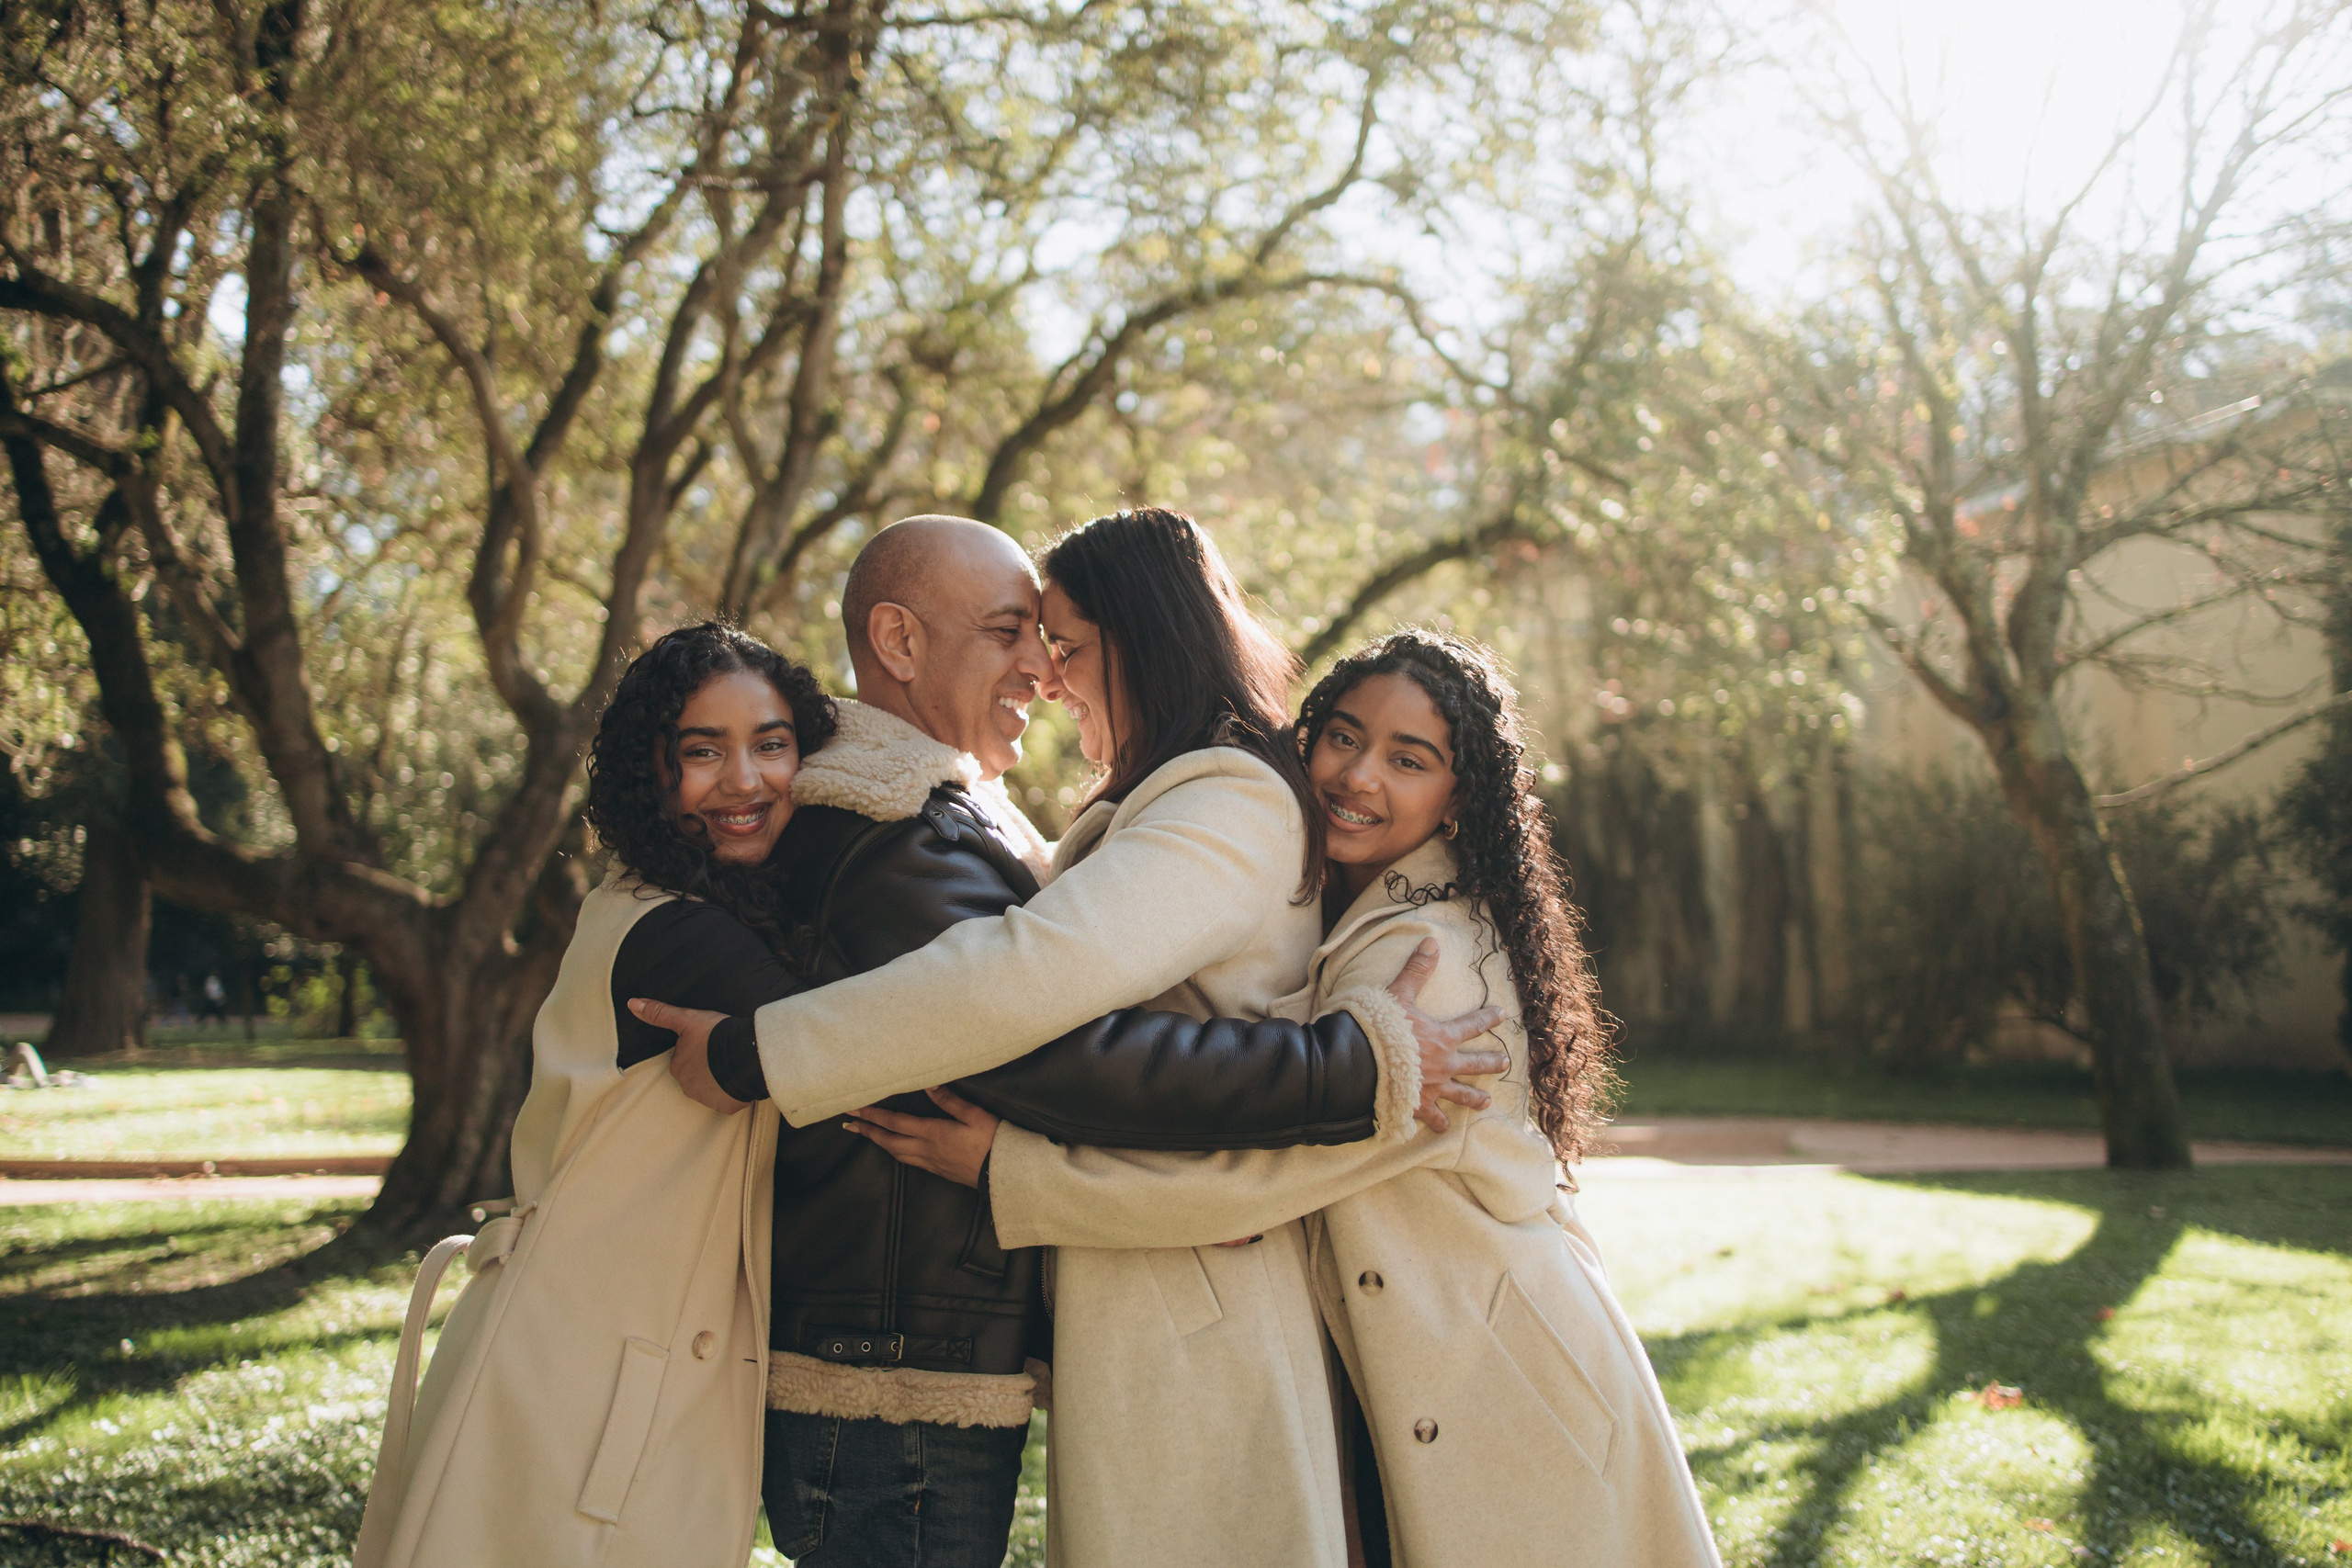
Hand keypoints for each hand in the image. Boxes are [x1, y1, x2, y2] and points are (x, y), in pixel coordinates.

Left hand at [627, 997, 749, 1113]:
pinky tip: (738, 1078)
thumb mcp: (687, 1019)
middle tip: (720, 1053)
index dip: (697, 1050)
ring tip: (731, 1063)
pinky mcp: (725, 1106)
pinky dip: (731, 1092)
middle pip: (695, 1075)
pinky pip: (726, 1100)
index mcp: (678, 1067)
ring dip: (718, 1079)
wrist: (746, 1053)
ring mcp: (707, 1098)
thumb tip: (632, 1004)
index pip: (683, 1059)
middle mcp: (688, 1087)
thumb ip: (660, 1013)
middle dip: (706, 1066)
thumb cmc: (715, 1035)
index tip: (708, 1043)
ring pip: (710, 1089)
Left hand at [844, 1086, 999, 1187]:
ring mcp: (931, 1162)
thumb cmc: (994, 1142)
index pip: (894, 1122)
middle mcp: (926, 1150)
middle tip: (848, 1123)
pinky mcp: (938, 1170)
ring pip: (896, 1153)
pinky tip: (895, 1149)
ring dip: (878, 1142)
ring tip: (866, 1134)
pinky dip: (895, 1152)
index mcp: (932, 1133)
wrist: (1005, 1174)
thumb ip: (950, 1100)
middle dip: (867, 1131)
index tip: (854, 1108)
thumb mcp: (974, 1115)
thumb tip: (928, 1084)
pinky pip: (908, 1161)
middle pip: (888, 1140)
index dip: (872, 1114)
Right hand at [1386, 938, 1510, 1133]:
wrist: (1363, 1065)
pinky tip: (1442, 1129)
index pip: (1471, 1025)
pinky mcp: (1418, 1106)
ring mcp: (1432, 1088)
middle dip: (1491, 1063)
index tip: (1502, 1014)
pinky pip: (1432, 1118)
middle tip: (1505, 1064)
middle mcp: (1444, 1065)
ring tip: (1486, 1104)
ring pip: (1460, 1095)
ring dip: (1474, 1099)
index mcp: (1442, 1037)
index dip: (1487, 1017)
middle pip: (1474, 1064)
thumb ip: (1417, 970)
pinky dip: (1437, 1123)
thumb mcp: (1399, 994)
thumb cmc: (1381, 1028)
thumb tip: (1432, 941)